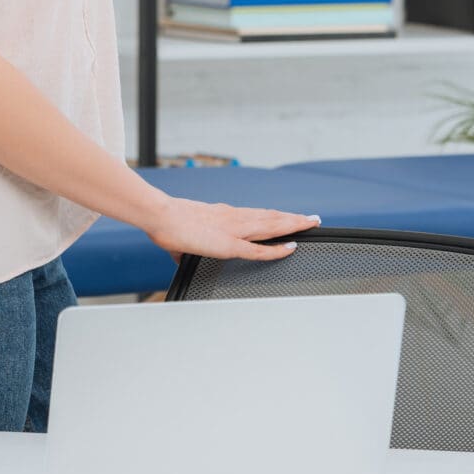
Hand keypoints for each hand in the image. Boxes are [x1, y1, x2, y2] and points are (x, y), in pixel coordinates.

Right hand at [142, 196, 319, 261]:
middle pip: (271, 217)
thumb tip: (180, 258)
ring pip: (271, 227)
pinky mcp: (229, 245)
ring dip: (293, 225)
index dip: (275, 216)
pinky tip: (291, 249)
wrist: (160, 216)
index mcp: (224, 215)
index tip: (289, 217)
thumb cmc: (166, 225)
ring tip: (311, 224)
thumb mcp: (181, 239)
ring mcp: (234, 230)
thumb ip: (186, 249)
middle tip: (313, 218)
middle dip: (293, 218)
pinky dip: (276, 250)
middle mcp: (234, 218)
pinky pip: (258, 250)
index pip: (256, 215)